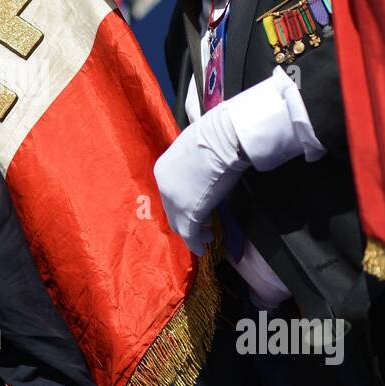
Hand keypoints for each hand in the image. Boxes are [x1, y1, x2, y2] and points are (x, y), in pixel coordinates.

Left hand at [153, 107, 248, 253]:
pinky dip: (196, 244)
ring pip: (180, 224)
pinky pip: (190, 234)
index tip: (197, 207)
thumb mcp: (192, 148)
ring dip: (195, 232)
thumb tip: (200, 169)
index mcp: (162, 170)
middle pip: (172, 211)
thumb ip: (191, 164)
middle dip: (187, 220)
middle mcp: (164, 187)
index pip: (169, 194)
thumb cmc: (213, 137)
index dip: (182, 203)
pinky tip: (203, 248)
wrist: (223, 140)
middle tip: (204, 226)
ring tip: (209, 235)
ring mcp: (175, 201)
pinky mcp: (190, 213)